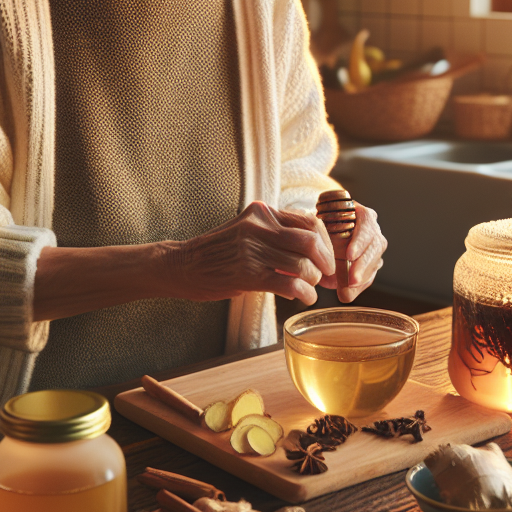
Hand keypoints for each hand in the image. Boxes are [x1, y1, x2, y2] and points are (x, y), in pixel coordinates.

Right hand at [173, 202, 335, 303]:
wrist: (182, 265)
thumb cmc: (218, 252)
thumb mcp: (248, 231)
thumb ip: (276, 234)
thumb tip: (313, 248)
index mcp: (263, 213)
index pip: (310, 221)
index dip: (327, 242)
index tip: (330, 258)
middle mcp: (259, 227)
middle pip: (311, 241)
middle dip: (327, 262)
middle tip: (328, 276)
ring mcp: (253, 250)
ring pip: (303, 264)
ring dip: (314, 281)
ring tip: (310, 288)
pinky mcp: (247, 274)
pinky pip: (289, 284)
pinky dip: (304, 294)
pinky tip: (303, 298)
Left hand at [318, 202, 386, 302]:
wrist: (322, 229)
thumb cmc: (320, 226)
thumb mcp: (318, 227)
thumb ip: (319, 239)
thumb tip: (317, 261)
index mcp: (360, 213)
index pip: (366, 225)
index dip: (359, 241)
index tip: (349, 255)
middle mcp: (372, 228)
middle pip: (374, 246)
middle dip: (362, 265)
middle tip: (352, 280)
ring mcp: (374, 246)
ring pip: (375, 262)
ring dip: (361, 278)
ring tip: (348, 291)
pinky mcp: (372, 262)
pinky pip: (370, 275)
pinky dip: (359, 286)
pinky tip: (349, 293)